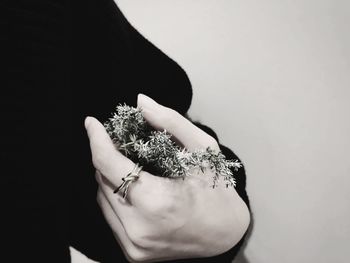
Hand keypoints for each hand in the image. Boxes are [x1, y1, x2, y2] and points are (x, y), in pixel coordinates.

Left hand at [85, 94, 249, 261]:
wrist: (227, 236)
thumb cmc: (218, 192)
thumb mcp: (203, 150)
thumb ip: (171, 122)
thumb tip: (141, 102)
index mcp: (157, 202)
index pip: (108, 165)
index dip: (97, 140)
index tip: (93, 123)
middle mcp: (139, 229)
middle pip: (103, 181)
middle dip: (109, 157)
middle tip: (124, 144)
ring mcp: (134, 245)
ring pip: (102, 198)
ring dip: (112, 177)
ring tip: (134, 166)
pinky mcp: (132, 253)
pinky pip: (111, 216)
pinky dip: (117, 196)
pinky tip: (135, 188)